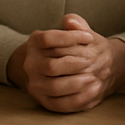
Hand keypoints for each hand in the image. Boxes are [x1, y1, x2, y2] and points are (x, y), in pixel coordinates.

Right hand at [8, 15, 124, 112]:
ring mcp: (35, 83)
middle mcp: (30, 64)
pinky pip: (60, 104)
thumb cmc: (69, 47)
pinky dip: (78, 98)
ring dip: (77, 83)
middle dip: (75, 64)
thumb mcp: (73, 32)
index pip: (48, 39)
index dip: (71, 38)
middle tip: (91, 61)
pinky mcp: (43, 100)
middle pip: (51, 66)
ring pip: (54, 87)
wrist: (59, 67)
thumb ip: (75, 24)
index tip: (90, 38)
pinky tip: (93, 89)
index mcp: (35, 42)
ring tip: (94, 78)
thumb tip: (70, 21)